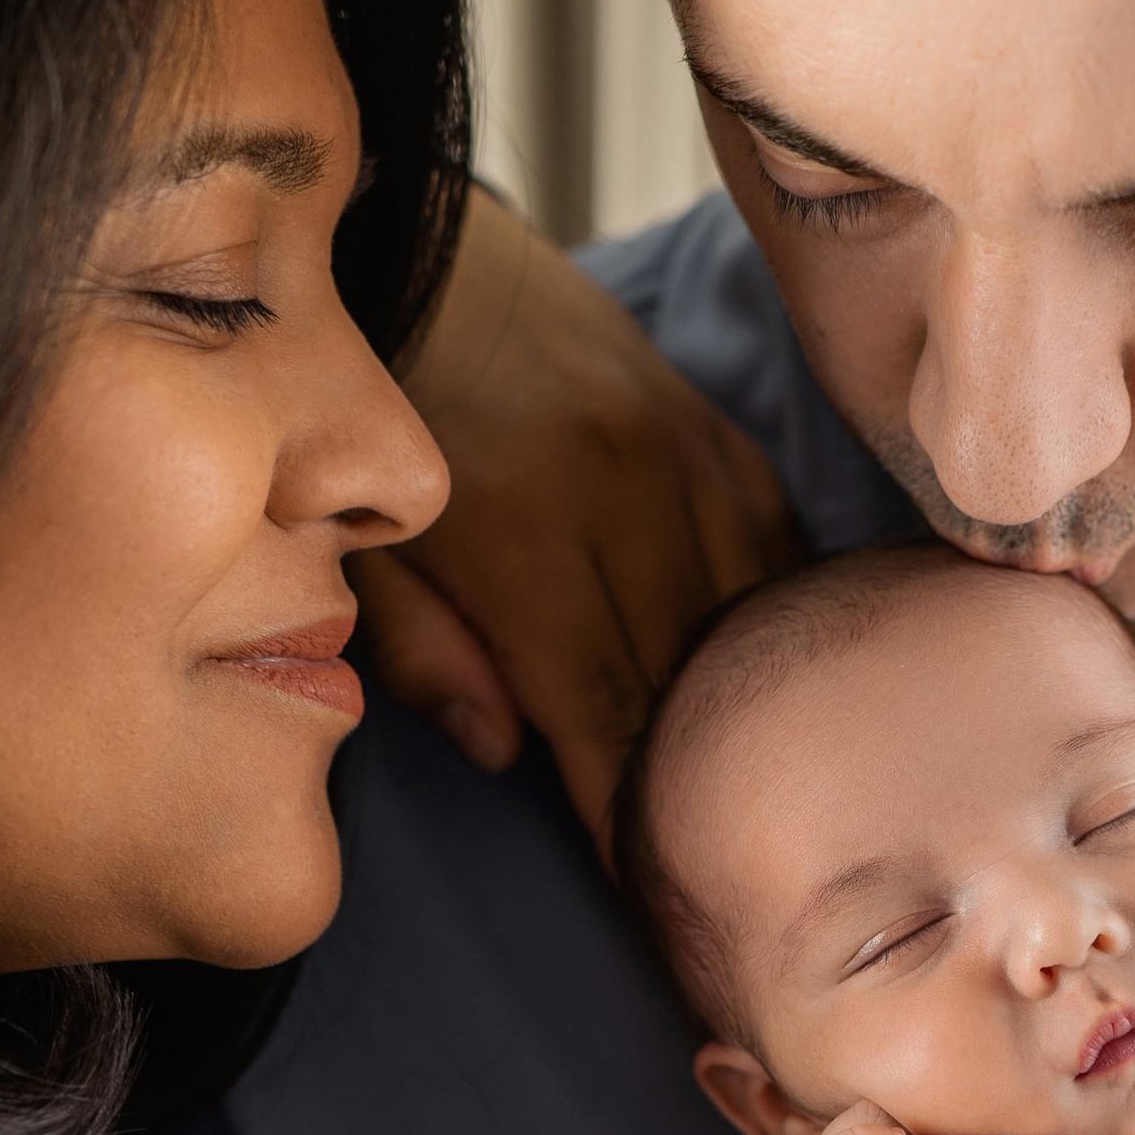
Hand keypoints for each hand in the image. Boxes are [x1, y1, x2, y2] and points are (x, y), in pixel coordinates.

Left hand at [355, 187, 793, 828]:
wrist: (409, 254)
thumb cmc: (362, 423)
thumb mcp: (358, 548)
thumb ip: (427, 653)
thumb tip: (506, 751)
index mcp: (526, 535)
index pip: (605, 707)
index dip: (628, 804)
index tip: (644, 880)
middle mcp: (626, 491)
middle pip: (688, 672)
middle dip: (695, 774)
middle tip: (711, 859)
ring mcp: (681, 449)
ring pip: (749, 610)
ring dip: (749, 698)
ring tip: (755, 779)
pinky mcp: (708, 422)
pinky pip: (773, 539)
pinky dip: (774, 611)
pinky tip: (777, 670)